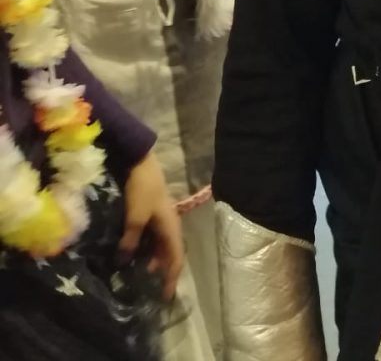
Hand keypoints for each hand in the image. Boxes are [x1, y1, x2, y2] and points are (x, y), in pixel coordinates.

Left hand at [119, 153, 183, 300]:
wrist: (140, 162)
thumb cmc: (142, 190)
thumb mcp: (135, 217)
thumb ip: (131, 241)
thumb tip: (124, 262)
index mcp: (171, 226)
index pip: (176, 257)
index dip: (172, 278)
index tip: (166, 297)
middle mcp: (170, 224)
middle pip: (171, 253)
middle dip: (163, 271)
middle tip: (151, 289)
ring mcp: (161, 218)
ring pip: (161, 245)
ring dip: (154, 260)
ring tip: (140, 274)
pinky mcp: (151, 213)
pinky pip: (153, 238)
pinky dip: (147, 250)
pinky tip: (136, 254)